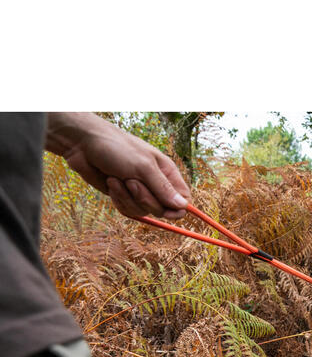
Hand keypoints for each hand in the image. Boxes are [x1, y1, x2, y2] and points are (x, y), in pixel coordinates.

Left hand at [45, 113, 191, 219]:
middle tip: (130, 182)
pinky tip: (111, 183)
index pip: (183, 200)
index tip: (165, 209)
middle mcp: (155, 184)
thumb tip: (184, 207)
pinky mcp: (123, 197)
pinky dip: (118, 199)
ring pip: (144, 211)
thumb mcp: (143, 166)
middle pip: (162, 209)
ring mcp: (139, 192)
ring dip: (127, 198)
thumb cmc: (116, 147)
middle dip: (144, 199)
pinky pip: (128, 210)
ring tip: (117, 179)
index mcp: (167, 173)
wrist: (83, 144)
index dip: (177, 209)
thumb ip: (163, 188)